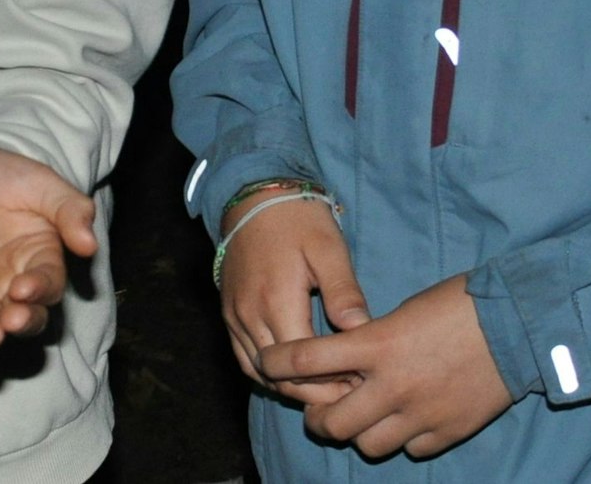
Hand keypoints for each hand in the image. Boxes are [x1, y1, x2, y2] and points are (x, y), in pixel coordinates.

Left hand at [0, 147, 97, 359]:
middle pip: (21, 314)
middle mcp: (12, 283)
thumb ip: (67, 208)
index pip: (47, 281)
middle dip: (13, 324)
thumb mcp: (35, 181)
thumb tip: (90, 244)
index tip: (22, 289)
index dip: (39, 289)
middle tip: (1, 326)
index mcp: (39, 257)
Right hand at [217, 186, 368, 398]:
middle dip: (315, 392)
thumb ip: (343, 292)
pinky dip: (267, 374)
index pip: (302, 364)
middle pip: (280, 376)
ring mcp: (235, 317)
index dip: (332, 381)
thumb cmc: (298, 220)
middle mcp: (249, 316)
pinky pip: (244, 359)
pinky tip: (293, 374)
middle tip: (349, 393)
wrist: (254, 198)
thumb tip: (361, 330)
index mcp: (276, 302)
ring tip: (326, 387)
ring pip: (259, 373)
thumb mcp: (329, 249)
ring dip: (291, 387)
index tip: (360, 383)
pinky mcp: (229, 315)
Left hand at [257, 274, 513, 459]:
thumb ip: (372, 338)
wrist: (520, 324)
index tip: (268, 363)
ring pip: (367, 445)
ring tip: (365, 416)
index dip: (277, 363)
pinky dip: (403, 438)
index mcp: (378, 344)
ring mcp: (421, 414)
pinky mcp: (447, 432)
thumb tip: (347, 360)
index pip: (306, 360)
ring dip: (360, 432)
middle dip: (317, 417)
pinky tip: (408, 418)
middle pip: (330, 423)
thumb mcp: (405, 309)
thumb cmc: (461, 303)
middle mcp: (393, 385)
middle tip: (319, 406)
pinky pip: (410, 450)